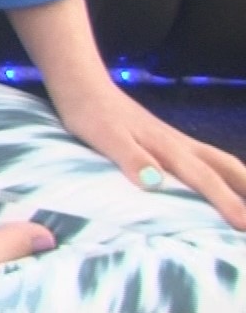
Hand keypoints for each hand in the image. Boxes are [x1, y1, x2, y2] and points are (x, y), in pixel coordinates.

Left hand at [53, 83, 245, 228]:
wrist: (82, 86)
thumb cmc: (91, 114)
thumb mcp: (104, 137)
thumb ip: (129, 157)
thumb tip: (156, 181)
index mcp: (167, 147)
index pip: (204, 178)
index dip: (225, 202)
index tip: (243, 226)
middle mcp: (178, 144)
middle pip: (224, 166)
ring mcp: (174, 140)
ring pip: (218, 160)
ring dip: (239, 179)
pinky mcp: (164, 140)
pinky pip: (204, 158)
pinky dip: (220, 172)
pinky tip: (216, 182)